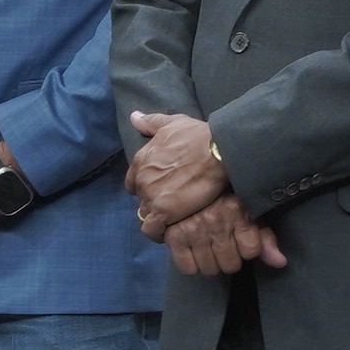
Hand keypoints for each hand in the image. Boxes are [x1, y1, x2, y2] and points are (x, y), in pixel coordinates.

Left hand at [125, 110, 227, 231]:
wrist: (217, 151)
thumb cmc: (197, 135)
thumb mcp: (172, 123)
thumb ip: (150, 122)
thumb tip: (133, 116)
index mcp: (141, 160)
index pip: (133, 181)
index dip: (146, 186)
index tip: (162, 188)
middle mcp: (141, 179)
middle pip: (141, 198)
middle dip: (153, 200)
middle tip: (173, 202)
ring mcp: (151, 196)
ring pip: (146, 214)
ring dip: (158, 216)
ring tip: (175, 217)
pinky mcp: (163, 212)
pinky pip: (152, 230)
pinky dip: (159, 233)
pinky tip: (171, 230)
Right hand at [162, 195, 286, 276]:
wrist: (188, 182)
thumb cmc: (223, 199)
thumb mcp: (248, 212)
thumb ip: (266, 238)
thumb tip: (281, 263)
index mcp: (237, 210)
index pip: (251, 251)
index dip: (247, 248)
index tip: (241, 238)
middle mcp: (215, 220)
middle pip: (231, 265)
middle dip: (229, 258)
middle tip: (222, 244)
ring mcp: (193, 229)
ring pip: (210, 269)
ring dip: (210, 262)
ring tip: (208, 247)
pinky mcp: (174, 237)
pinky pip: (188, 269)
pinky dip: (190, 264)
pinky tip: (193, 251)